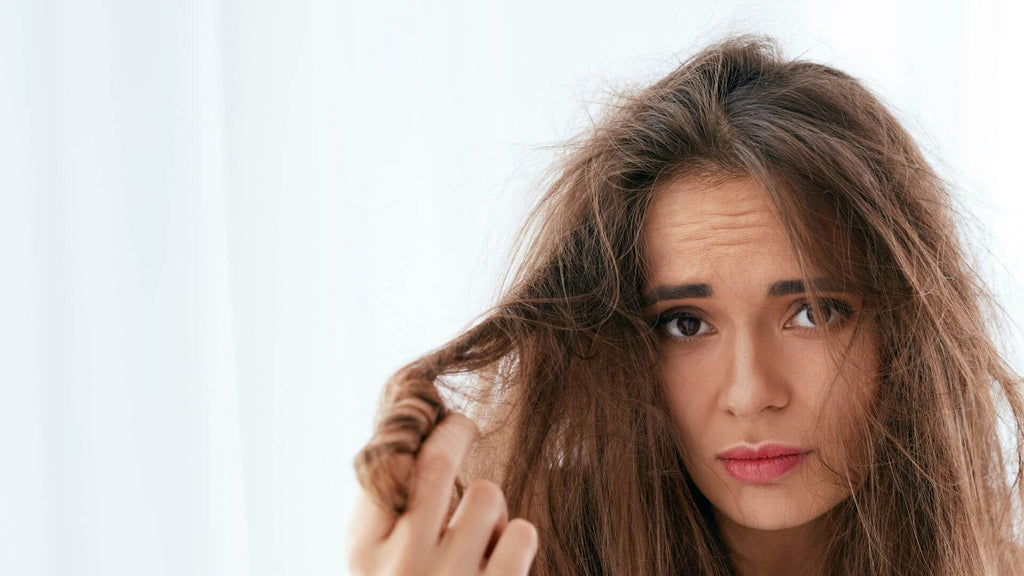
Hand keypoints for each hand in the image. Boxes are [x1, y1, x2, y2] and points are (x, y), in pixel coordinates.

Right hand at [345, 412, 538, 574]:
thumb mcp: (375, 559)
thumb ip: (384, 505)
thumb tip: (410, 429)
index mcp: (365, 551)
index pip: (388, 463)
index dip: (418, 430)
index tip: (436, 418)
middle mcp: (402, 565)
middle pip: (437, 461)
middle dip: (456, 431)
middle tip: (464, 426)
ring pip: (486, 494)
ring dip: (489, 503)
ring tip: (478, 531)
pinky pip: (522, 533)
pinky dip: (517, 537)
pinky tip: (500, 558)